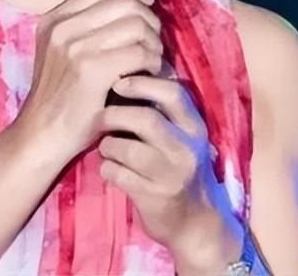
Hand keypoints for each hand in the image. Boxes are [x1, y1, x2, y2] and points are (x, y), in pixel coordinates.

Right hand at [13, 0, 163, 164]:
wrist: (41, 135)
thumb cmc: (58, 98)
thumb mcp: (60, 53)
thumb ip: (85, 28)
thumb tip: (130, 8)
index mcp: (55, 19)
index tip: (147, 3)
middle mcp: (62, 27)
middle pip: (124, 2)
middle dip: (149, 19)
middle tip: (154, 41)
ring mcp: (75, 47)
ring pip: (136, 25)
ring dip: (154, 42)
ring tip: (153, 60)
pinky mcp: (91, 70)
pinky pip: (139, 52)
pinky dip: (153, 62)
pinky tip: (150, 74)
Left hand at [97, 75, 243, 272]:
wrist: (196, 223)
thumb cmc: (182, 170)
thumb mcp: (184, 139)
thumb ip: (164, 112)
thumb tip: (128, 75)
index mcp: (195, 128)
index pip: (173, 93)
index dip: (143, 83)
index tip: (119, 82)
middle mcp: (186, 149)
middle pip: (145, 119)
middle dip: (115, 114)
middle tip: (101, 116)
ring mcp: (170, 175)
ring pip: (125, 148)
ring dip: (107, 145)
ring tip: (107, 147)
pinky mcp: (152, 197)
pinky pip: (116, 173)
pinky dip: (106, 168)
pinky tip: (110, 169)